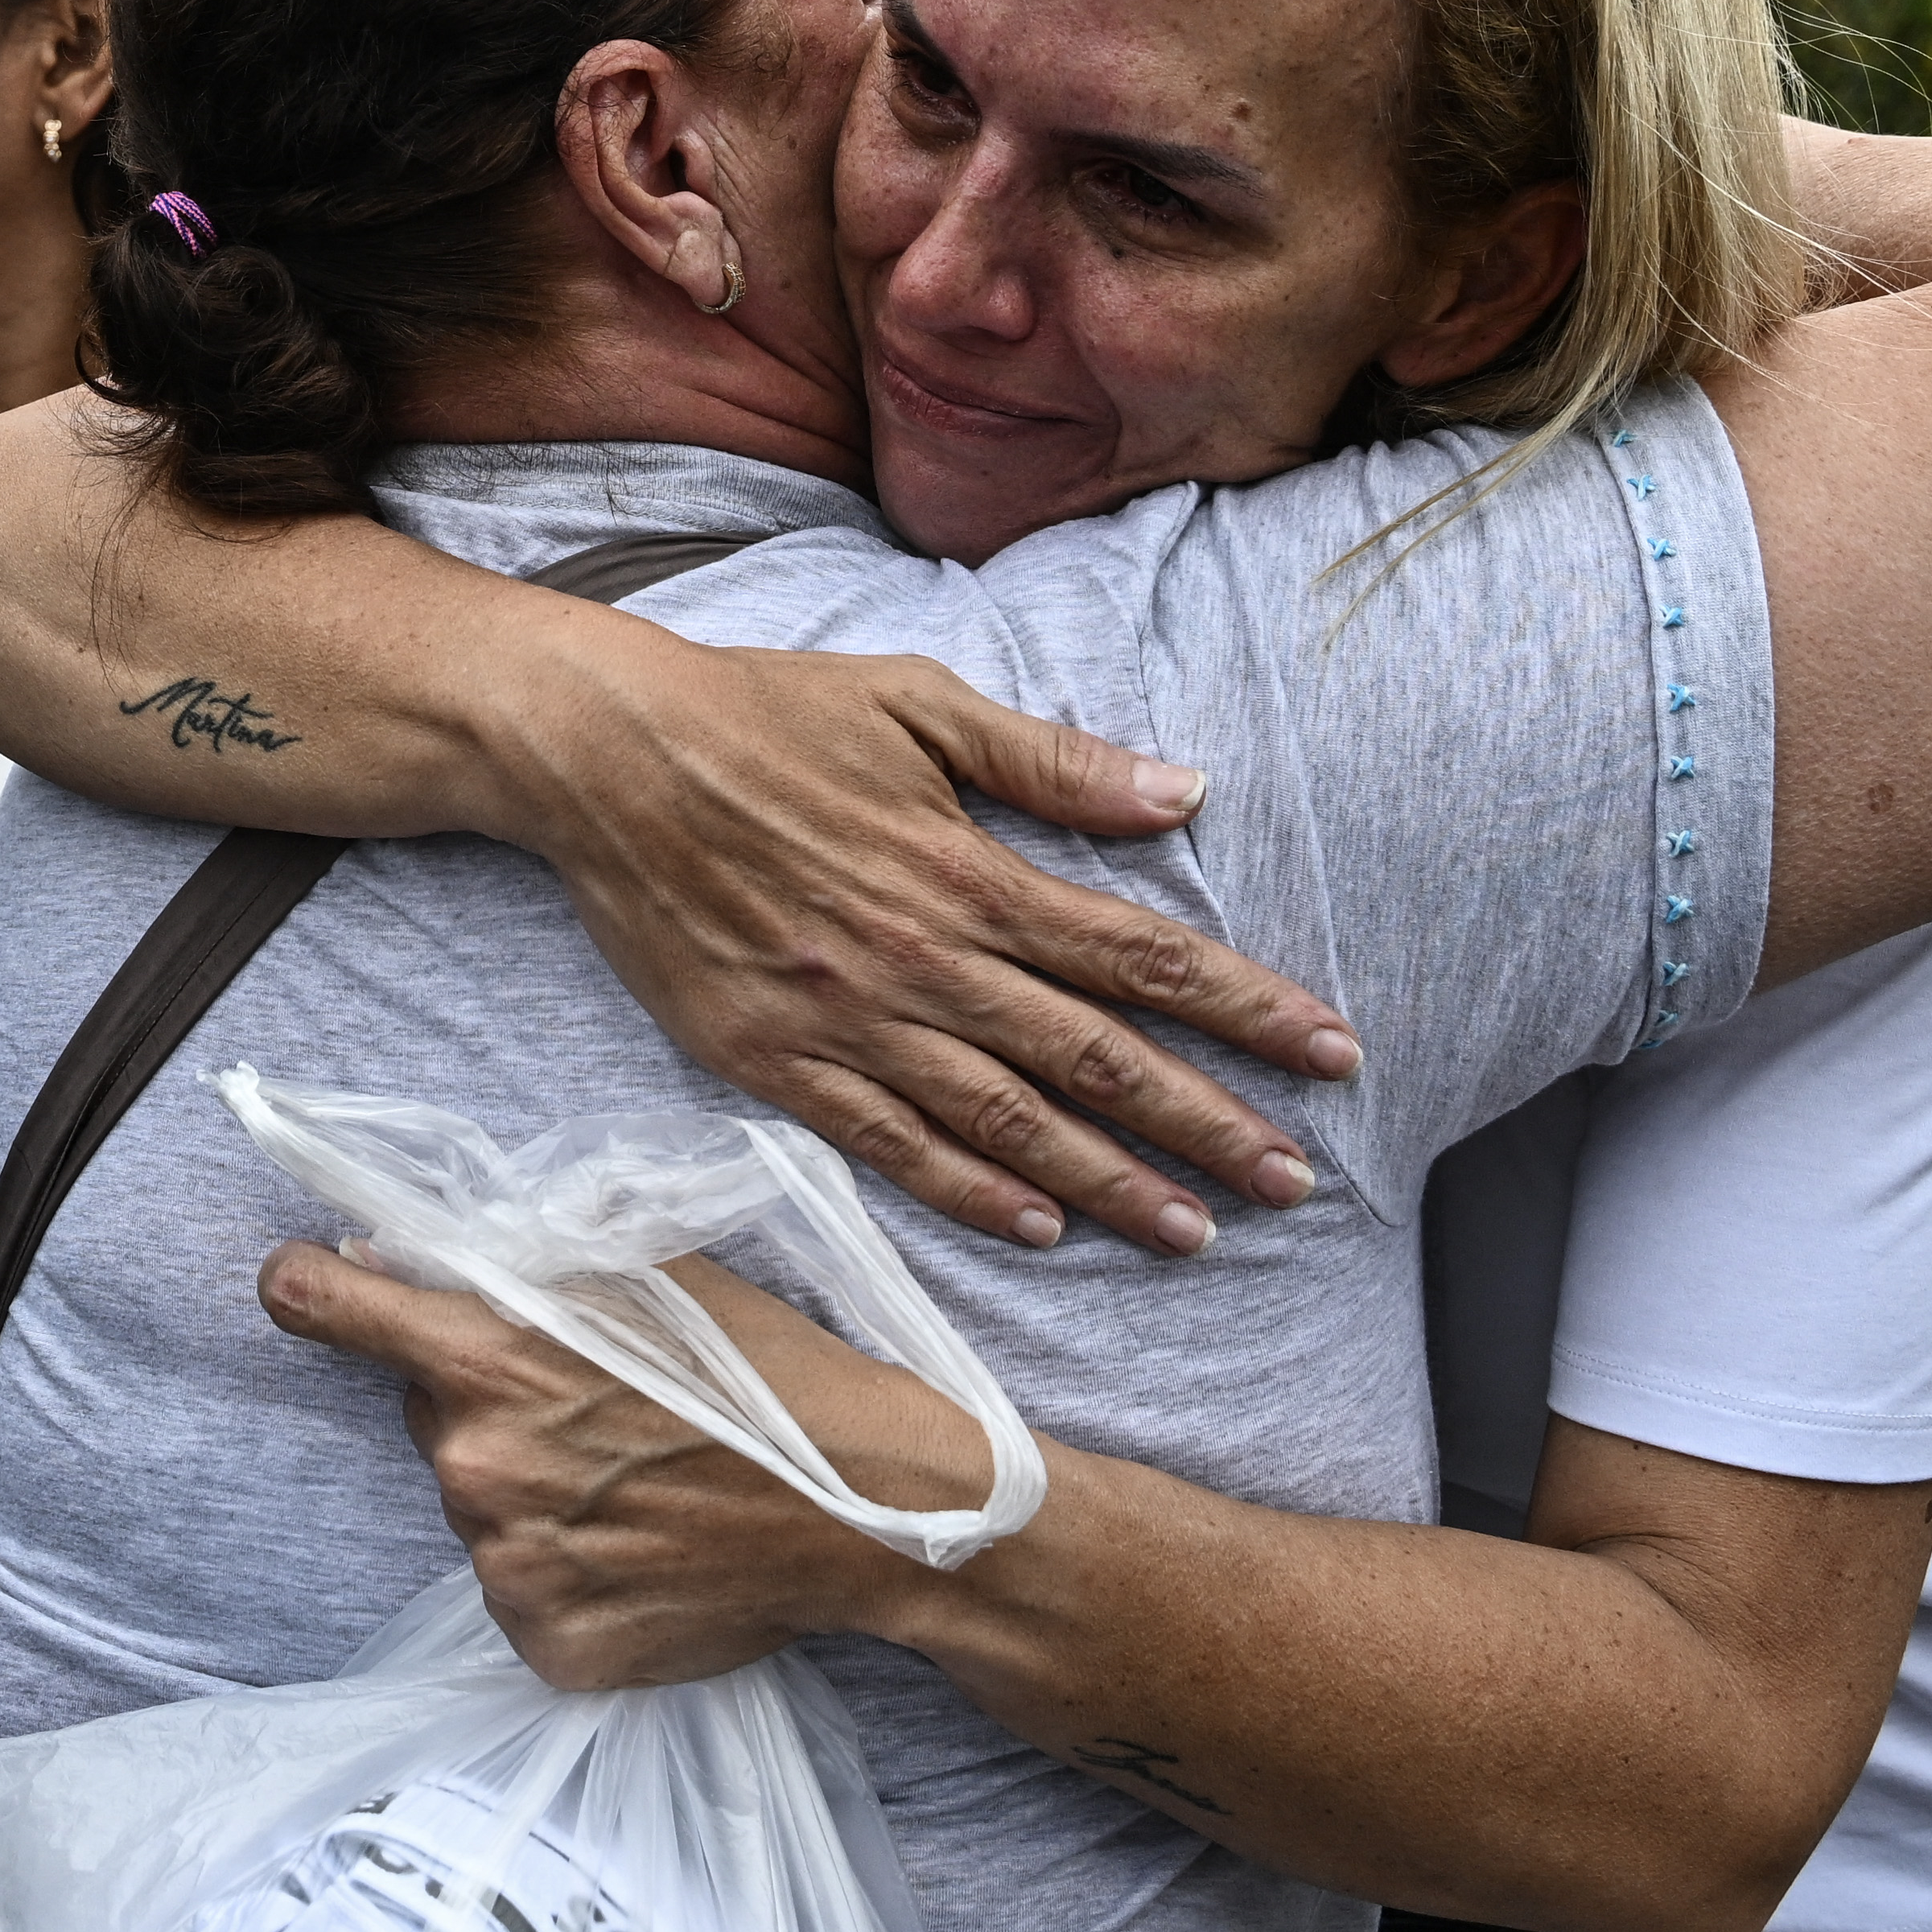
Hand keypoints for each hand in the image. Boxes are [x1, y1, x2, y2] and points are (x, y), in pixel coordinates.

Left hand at [260, 1245, 989, 1692]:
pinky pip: (524, 1590)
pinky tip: (645, 1550)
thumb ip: (517, 1259)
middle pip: (429, 1415)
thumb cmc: (768, 1375)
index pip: (315, 1304)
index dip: (307, 1287)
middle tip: (599, 1410)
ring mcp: (505, 1566)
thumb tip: (389, 1254)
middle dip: (488, 1403)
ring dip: (534, 1491)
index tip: (307, 1286)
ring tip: (641, 1485)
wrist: (873, 1512)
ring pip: (479, 1506)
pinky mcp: (547, 1643)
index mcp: (484, 1357)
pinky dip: (569, 1571)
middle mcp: (474, 1466)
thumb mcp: (650, 1275)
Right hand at [514, 636, 1355, 1257]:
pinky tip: (1041, 1227)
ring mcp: (847, 1021)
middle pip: (1095, 1058)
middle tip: (1295, 1182)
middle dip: (1209, 1123)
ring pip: (1006, 1121)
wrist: (599, 757)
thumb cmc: (763, 714)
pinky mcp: (773, 1060)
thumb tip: (1184, 792)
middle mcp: (922, 960)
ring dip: (1112, 1181)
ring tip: (1197, 1231)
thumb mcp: (917, 700)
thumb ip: (1051, 760)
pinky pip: (888, 1143)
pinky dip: (969, 1191)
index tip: (1332, 1053)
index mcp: (967, 871)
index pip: (1139, 953)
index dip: (1245, 1007)